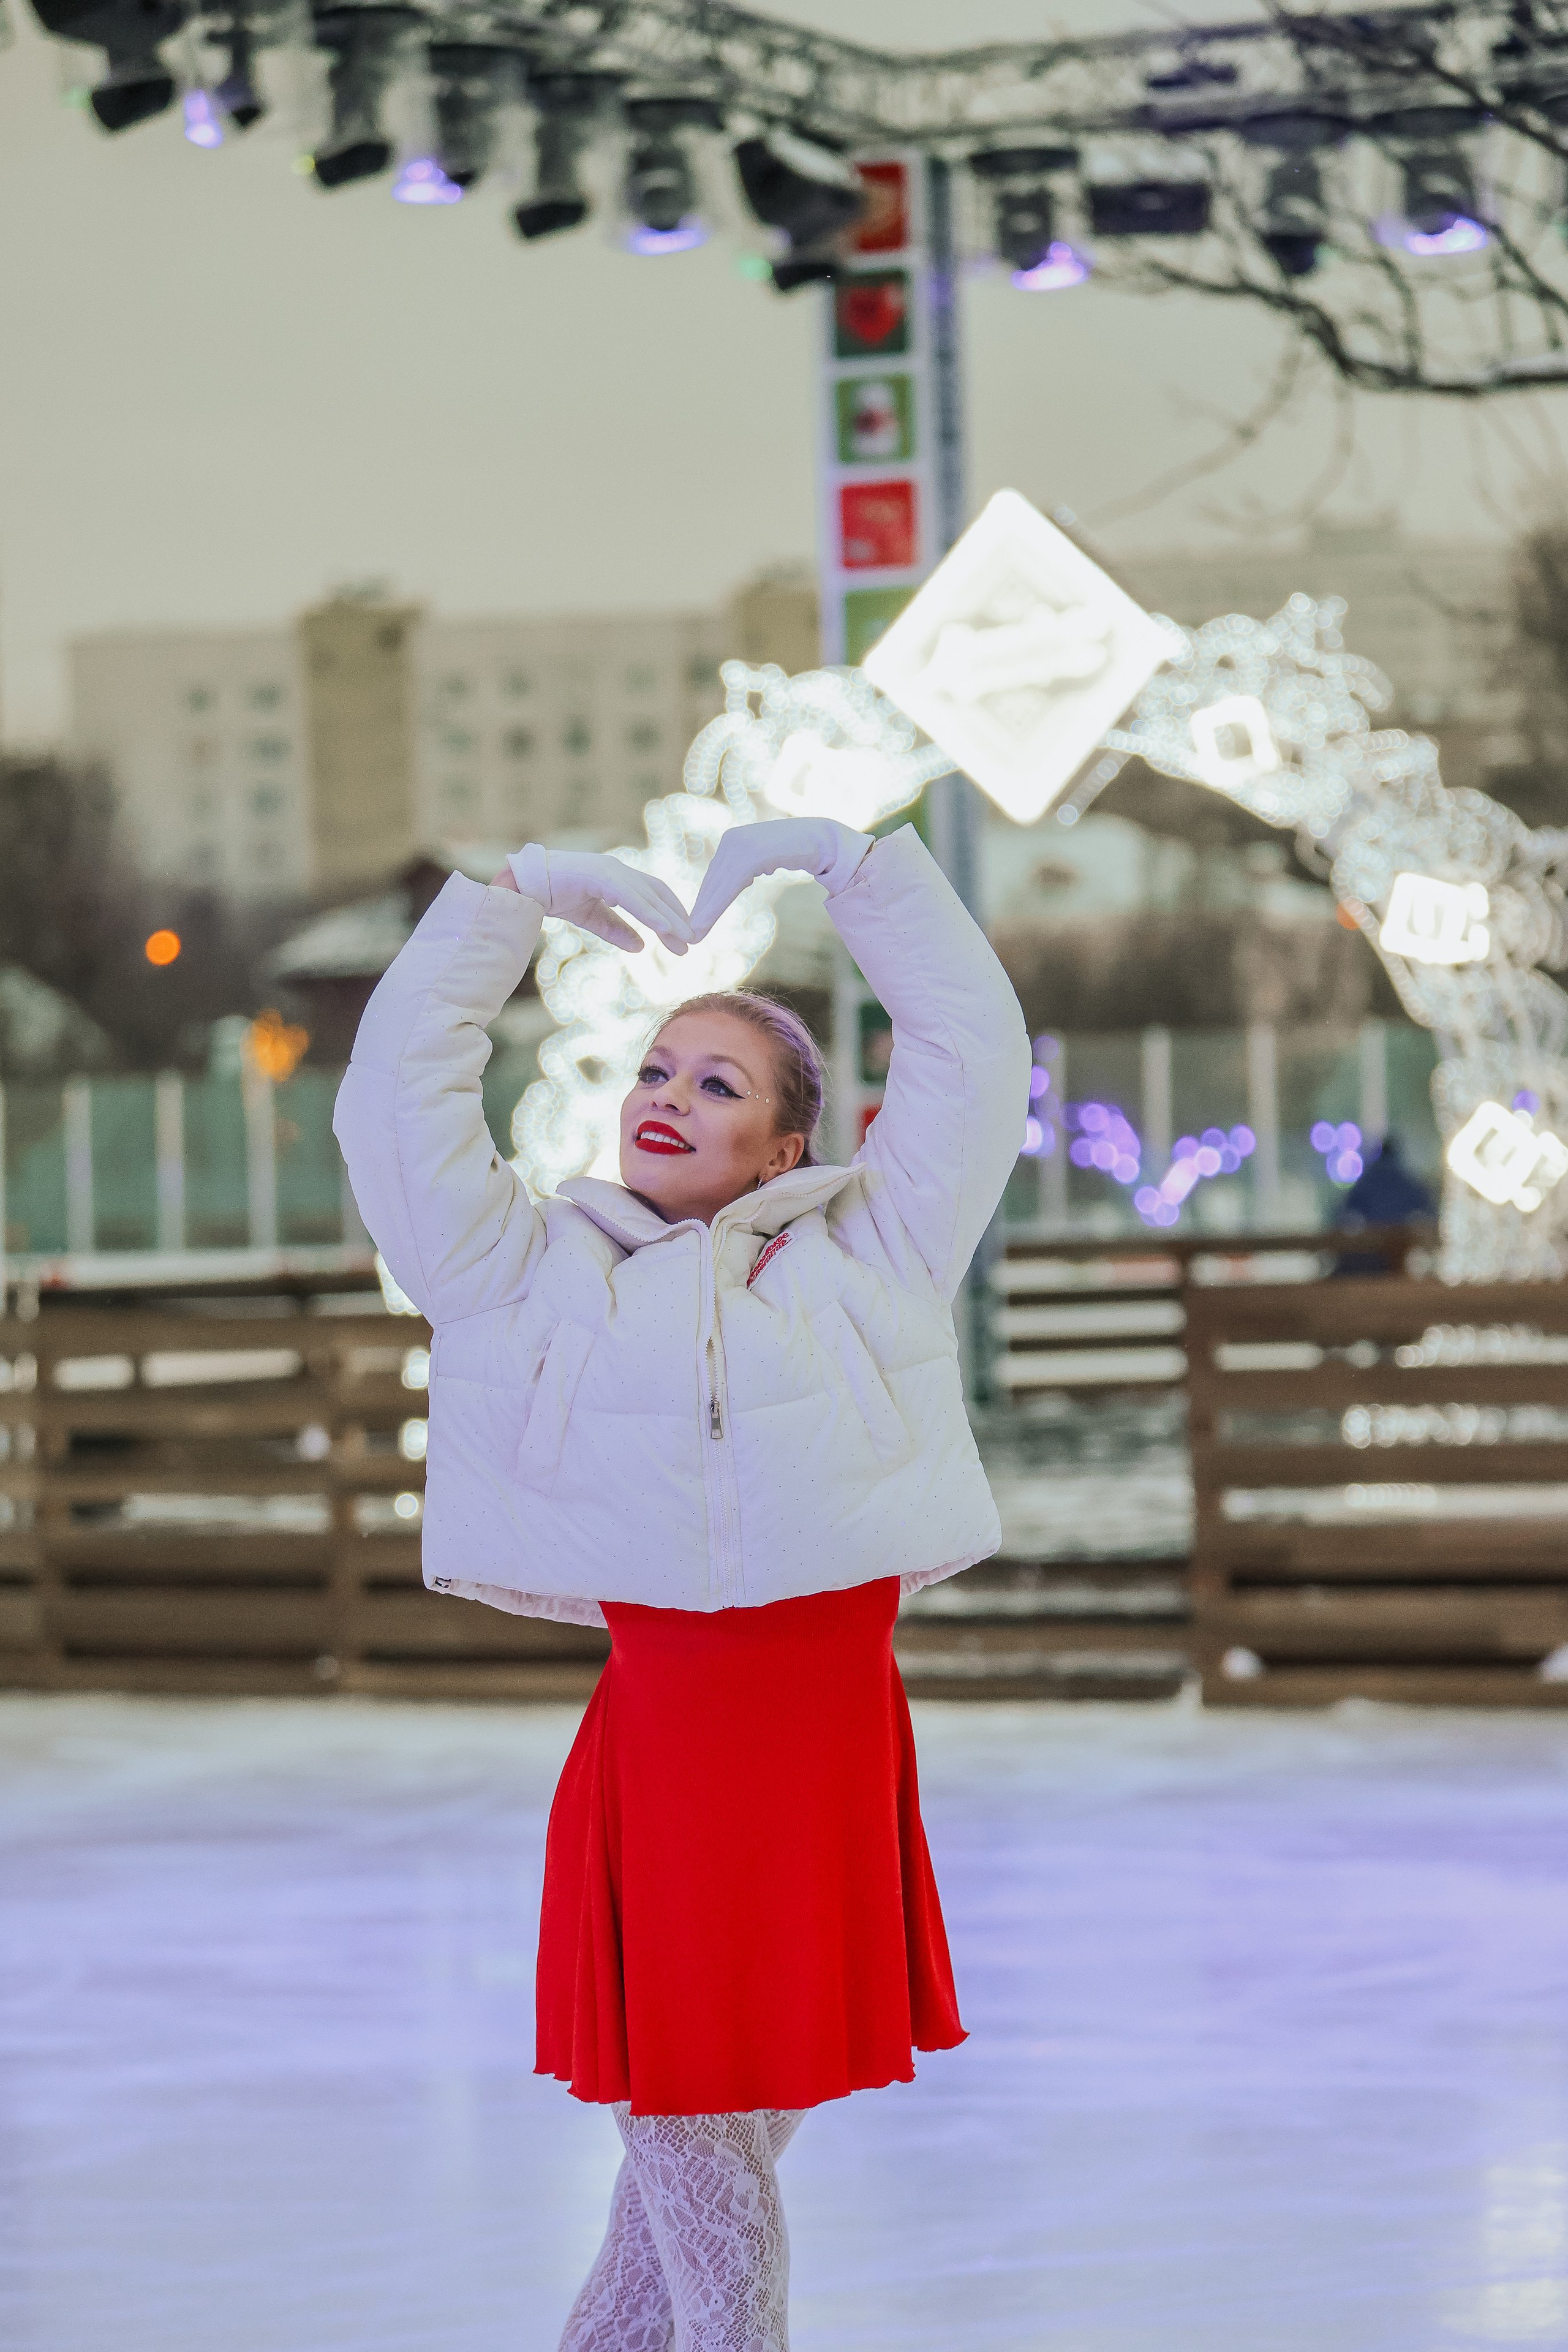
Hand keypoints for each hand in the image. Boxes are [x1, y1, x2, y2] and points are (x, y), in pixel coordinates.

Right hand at [507, 845, 693, 955]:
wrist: (523, 886)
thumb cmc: (554, 895)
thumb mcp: (591, 918)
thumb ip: (616, 929)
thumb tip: (641, 947)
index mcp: (617, 877)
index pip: (653, 893)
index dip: (671, 913)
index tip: (684, 935)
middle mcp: (617, 870)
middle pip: (657, 894)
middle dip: (676, 919)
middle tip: (692, 942)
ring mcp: (609, 870)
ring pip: (648, 896)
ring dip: (669, 919)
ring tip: (685, 940)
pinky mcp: (600, 875)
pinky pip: (631, 897)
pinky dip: (650, 913)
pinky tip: (663, 929)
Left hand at [688, 819, 872, 941]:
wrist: (824, 838)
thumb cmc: (798, 850)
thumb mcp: (766, 860)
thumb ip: (750, 868)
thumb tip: (741, 879)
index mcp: (733, 841)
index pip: (714, 876)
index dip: (705, 901)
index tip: (696, 924)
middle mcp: (733, 839)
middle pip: (713, 881)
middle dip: (702, 909)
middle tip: (690, 936)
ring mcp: (742, 843)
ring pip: (719, 884)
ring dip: (707, 911)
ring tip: (696, 933)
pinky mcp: (754, 851)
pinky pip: (732, 882)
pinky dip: (718, 903)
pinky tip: (708, 920)